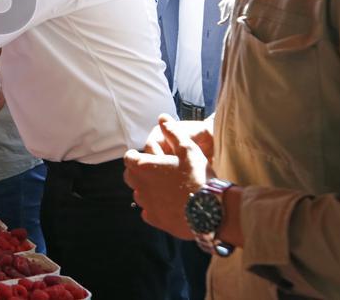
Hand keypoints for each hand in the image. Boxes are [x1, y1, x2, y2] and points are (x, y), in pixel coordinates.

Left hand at [124, 118, 210, 239]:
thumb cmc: (198, 176)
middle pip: (131, 176)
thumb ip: (172, 133)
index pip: (129, 158)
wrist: (211, 210)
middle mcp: (139, 186)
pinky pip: (148, 212)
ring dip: (147, 189)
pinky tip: (169, 204)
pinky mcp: (156, 221)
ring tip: (166, 187)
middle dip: (140, 172)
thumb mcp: (188, 149)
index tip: (149, 155)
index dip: (137, 155)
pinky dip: (155, 207)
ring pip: (139, 194)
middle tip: (158, 170)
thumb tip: (162, 118)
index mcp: (143, 167)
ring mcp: (147, 205)